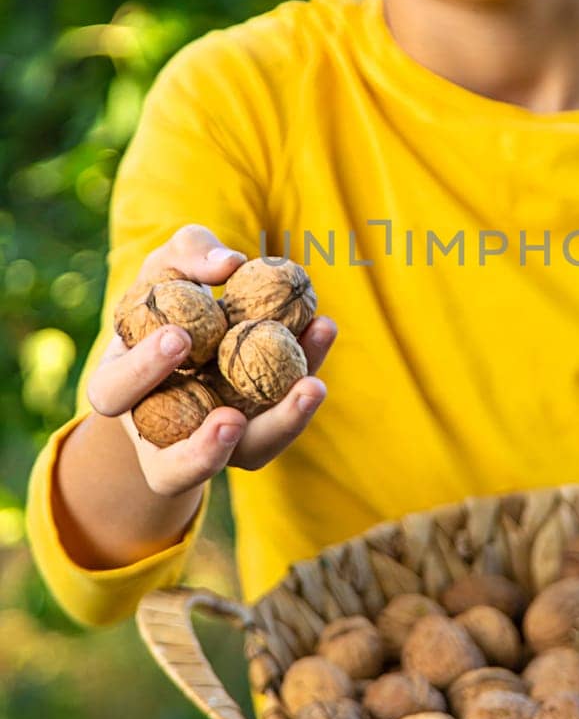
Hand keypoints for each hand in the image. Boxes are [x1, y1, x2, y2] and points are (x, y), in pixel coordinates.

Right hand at [87, 224, 337, 495]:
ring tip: (313, 386)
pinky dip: (305, 384)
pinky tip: (323, 330)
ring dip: (280, 427)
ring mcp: (216, 440)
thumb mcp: (168, 265)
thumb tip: (230, 263)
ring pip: (245, 455)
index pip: (116, 392)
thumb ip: (189, 253)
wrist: (203, 321)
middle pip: (177, 465)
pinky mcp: (259, 433)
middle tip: (231, 418)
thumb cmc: (172, 292)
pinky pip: (283, 423)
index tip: (180, 337)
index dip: (144, 371)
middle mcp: (163, 430)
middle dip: (205, 447)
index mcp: (120, 388)